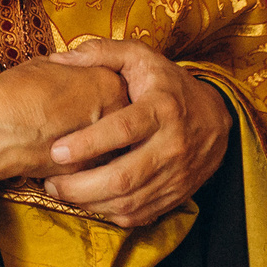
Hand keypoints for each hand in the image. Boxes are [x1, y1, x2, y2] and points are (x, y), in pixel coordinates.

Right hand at [0, 58, 129, 181]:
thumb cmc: (14, 93)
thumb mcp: (44, 66)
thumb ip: (69, 70)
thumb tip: (68, 73)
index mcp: (108, 82)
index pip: (117, 85)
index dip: (98, 89)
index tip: (85, 92)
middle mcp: (115, 114)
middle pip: (121, 117)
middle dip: (105, 118)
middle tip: (79, 116)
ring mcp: (105, 145)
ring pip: (112, 145)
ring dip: (98, 144)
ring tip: (70, 137)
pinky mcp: (90, 171)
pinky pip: (95, 165)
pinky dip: (85, 163)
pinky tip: (65, 156)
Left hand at [39, 37, 231, 227]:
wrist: (215, 118)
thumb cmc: (167, 84)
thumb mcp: (140, 57)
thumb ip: (100, 52)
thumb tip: (58, 59)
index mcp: (161, 108)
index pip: (123, 130)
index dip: (88, 143)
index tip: (56, 150)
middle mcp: (172, 145)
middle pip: (124, 177)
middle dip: (81, 185)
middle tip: (51, 180)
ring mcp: (177, 174)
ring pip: (130, 201)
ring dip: (90, 203)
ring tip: (60, 190)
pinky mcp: (177, 195)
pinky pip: (141, 214)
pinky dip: (111, 213)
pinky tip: (88, 202)